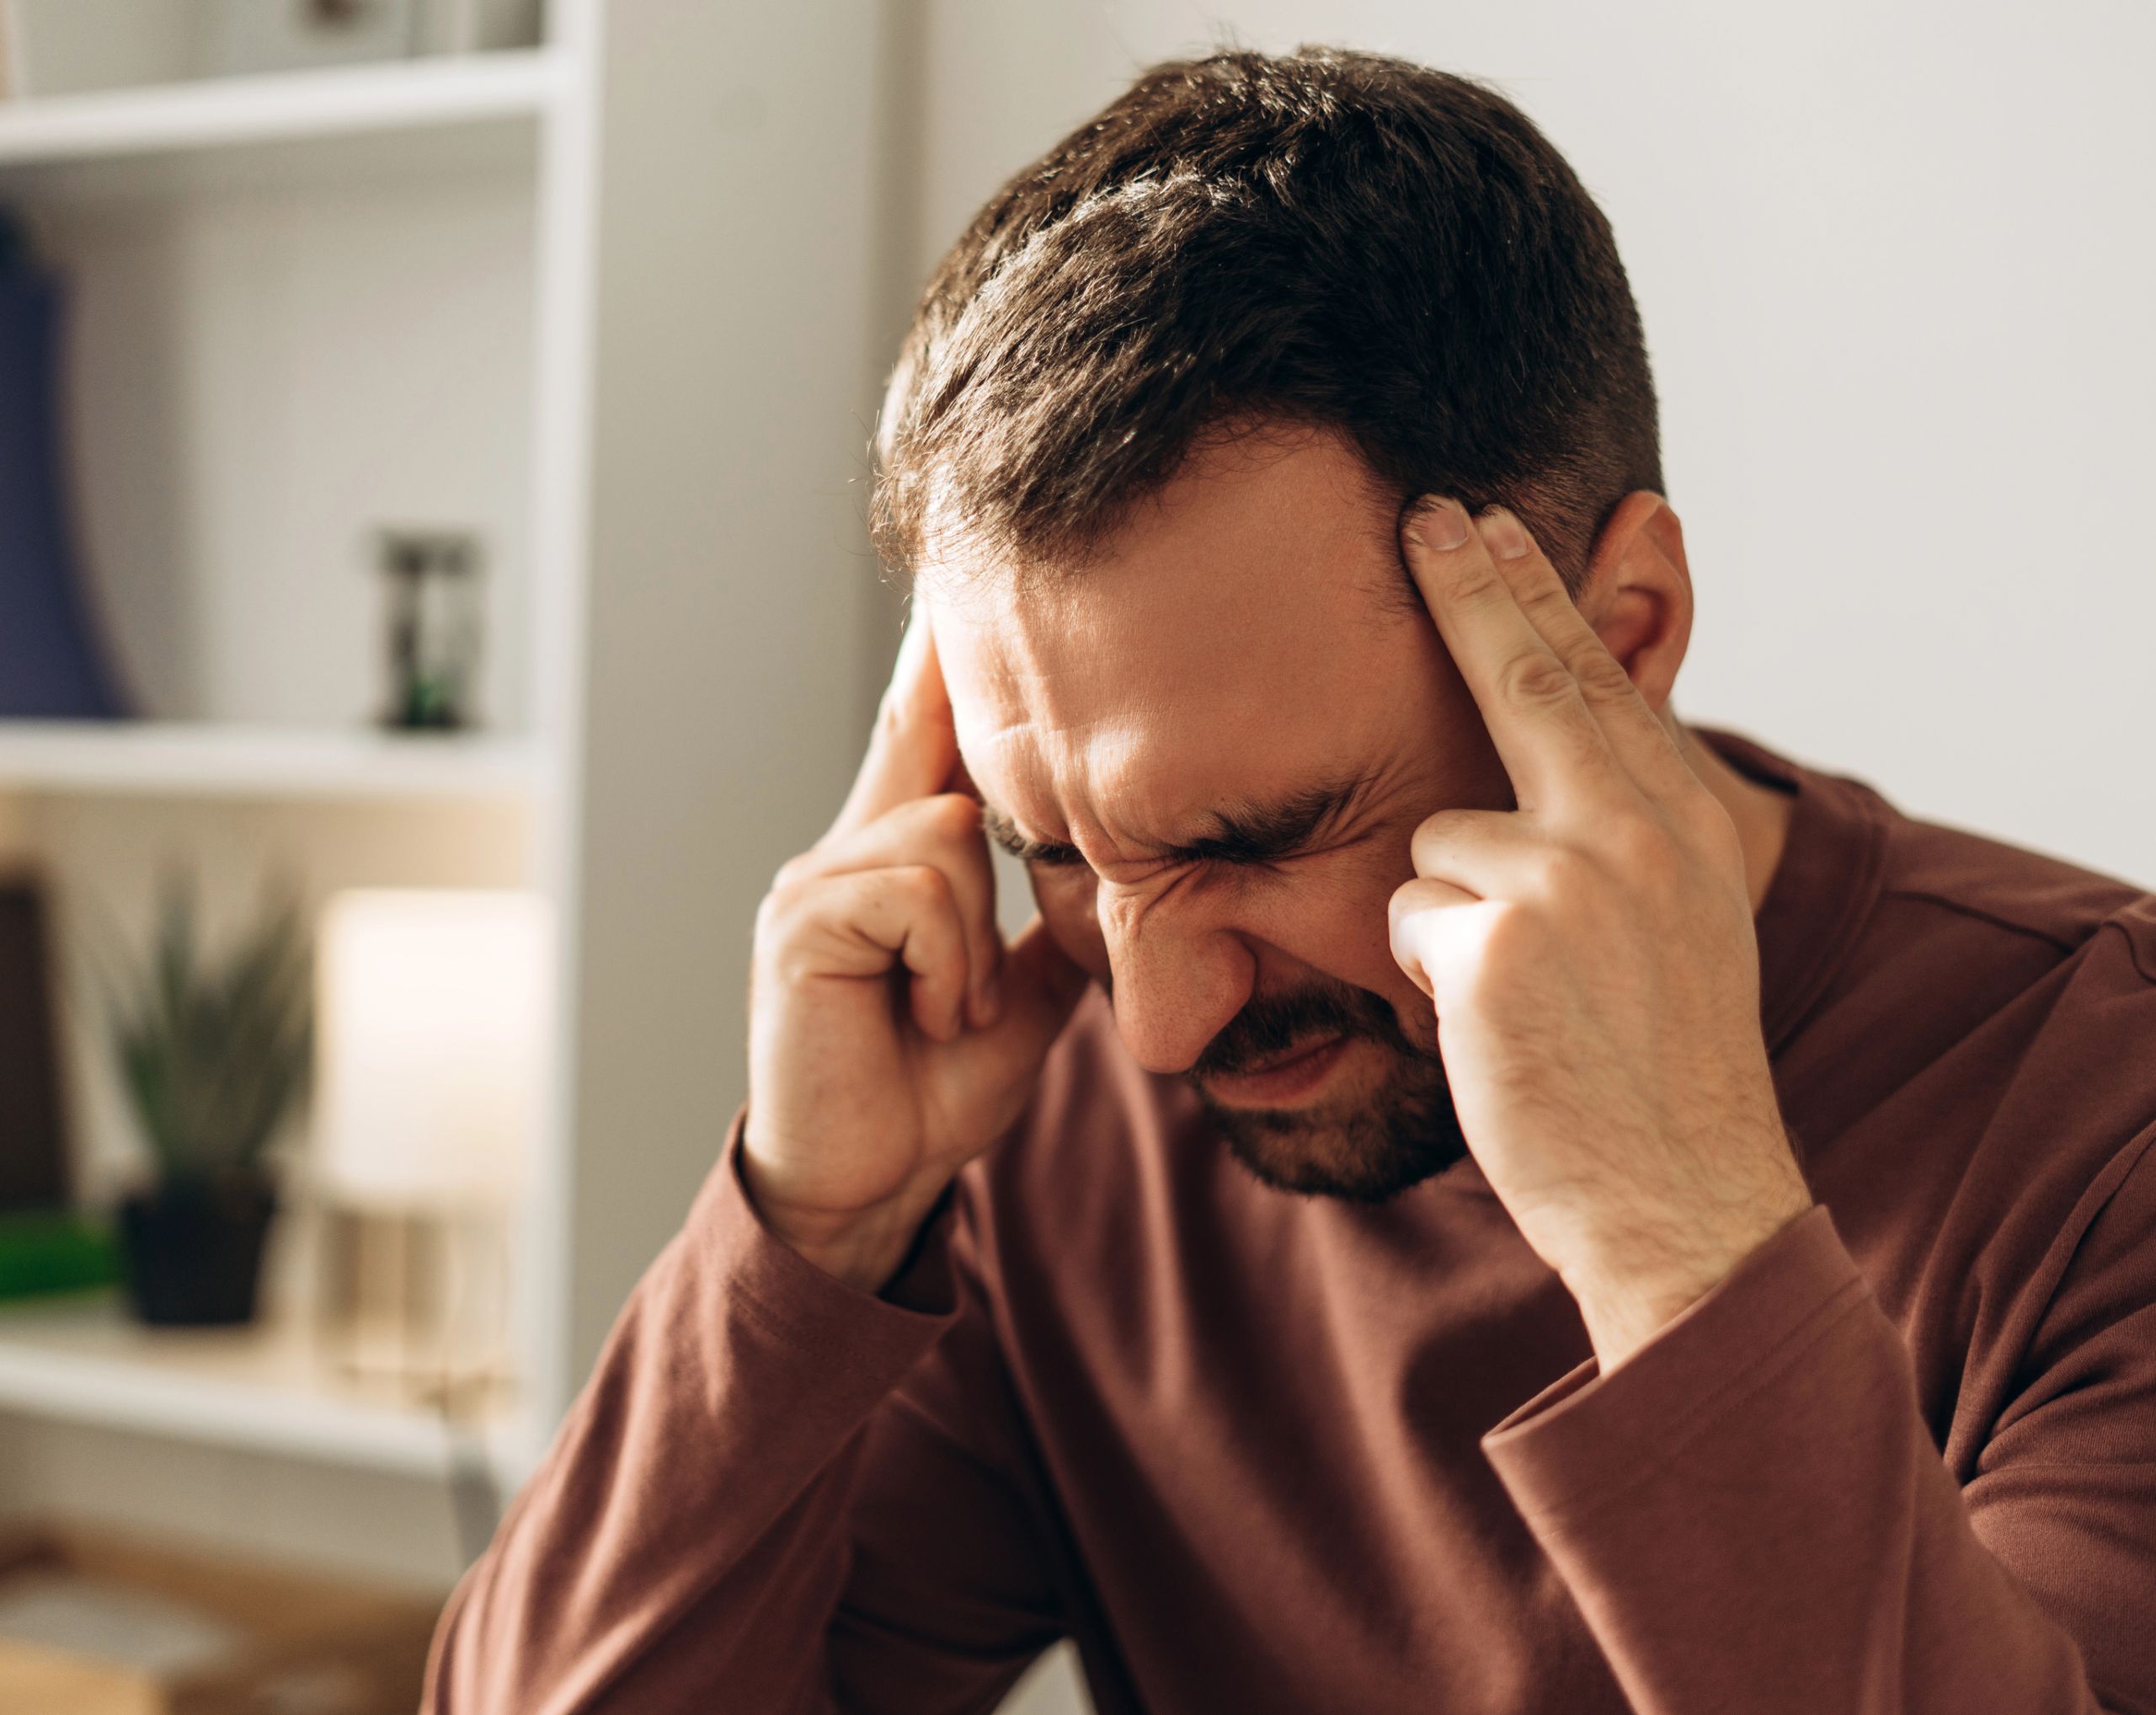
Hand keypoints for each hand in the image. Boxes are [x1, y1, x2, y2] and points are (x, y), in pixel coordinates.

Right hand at [744, 606, 1090, 1291]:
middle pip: (955, 772)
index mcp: (895, 855)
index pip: (922, 727)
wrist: (869, 1180)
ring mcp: (815, 879)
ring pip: (948, 837)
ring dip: (979, 946)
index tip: (971, 570)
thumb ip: (1052, 926)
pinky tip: (928, 1017)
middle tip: (986, 949)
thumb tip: (1117, 877)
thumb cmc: (932, 1086)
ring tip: (953, 1010)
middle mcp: (845, 847)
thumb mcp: (1018, 994)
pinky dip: (951, 968)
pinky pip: (920, 893)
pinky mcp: (800, 923)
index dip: (944, 652)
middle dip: (1003, 838)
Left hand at [1389, 499, 1811, 1368]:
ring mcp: (1568, 878)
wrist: (1686, 1197)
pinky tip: (1495, 1028)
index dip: (1540, 597)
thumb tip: (1562, 758)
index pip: (1599, 683)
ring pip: (1437, 841)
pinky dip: (1425, 973)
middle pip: (1528, 683)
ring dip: (1448, 917)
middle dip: (1469, 591)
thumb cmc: (1664, 1071)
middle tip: (1423, 512)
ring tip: (1520, 1000)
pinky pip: (1408, 916)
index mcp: (1683, 824)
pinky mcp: (1498, 940)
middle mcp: (1635, 831)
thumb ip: (1626, 833)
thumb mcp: (1681, 925)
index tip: (1494, 525)